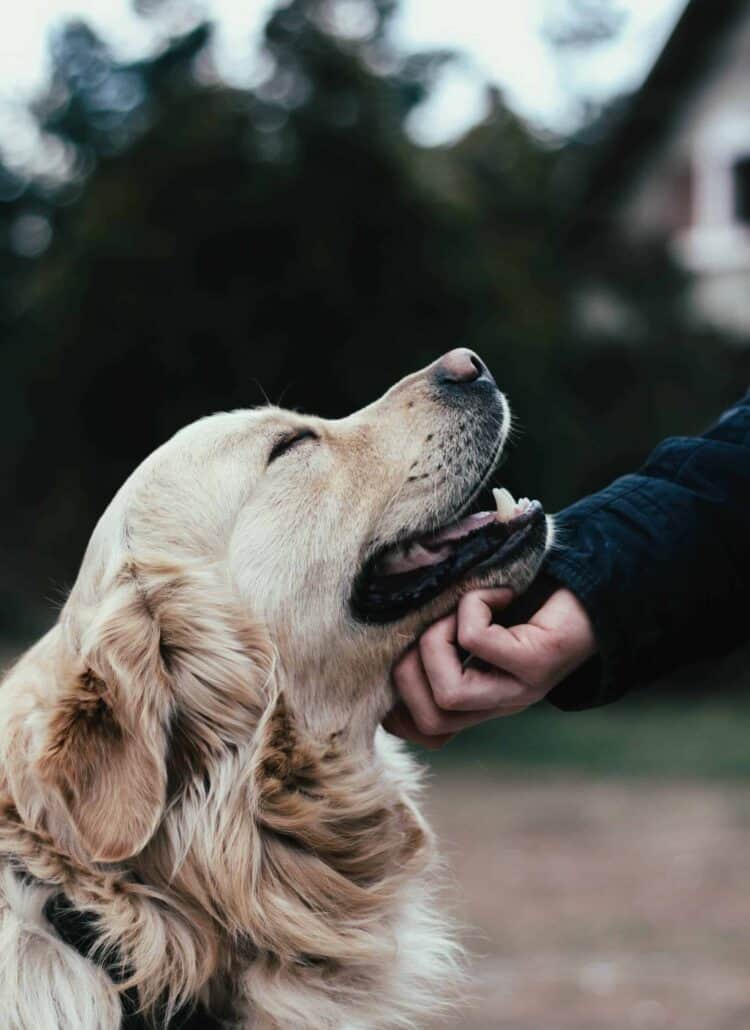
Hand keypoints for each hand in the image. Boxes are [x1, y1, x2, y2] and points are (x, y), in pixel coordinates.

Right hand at [384, 587, 596, 747]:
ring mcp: (520, 688)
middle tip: (427, 626)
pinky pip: (477, 640)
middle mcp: (500, 702)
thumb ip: (443, 640)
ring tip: (456, 612)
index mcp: (481, 700)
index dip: (398, 707)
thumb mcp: (480, 627)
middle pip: (430, 719)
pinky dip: (471, 606)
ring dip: (435, 642)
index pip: (429, 734)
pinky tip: (497, 593)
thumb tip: (386, 630)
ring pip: (449, 694)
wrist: (596, 588)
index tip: (396, 659)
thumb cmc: (531, 602)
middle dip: (407, 669)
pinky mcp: (537, 662)